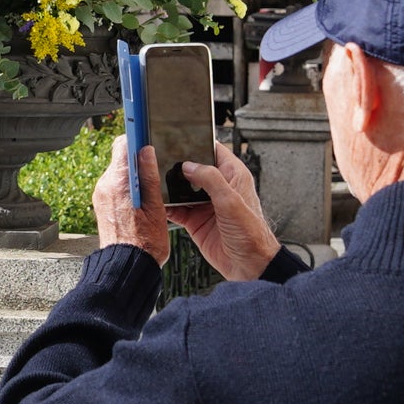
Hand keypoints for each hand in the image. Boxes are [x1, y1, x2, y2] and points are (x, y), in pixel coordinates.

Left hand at [93, 137, 171, 264]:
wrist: (127, 267)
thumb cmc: (144, 243)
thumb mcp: (156, 206)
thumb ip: (150, 175)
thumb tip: (146, 149)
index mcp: (118, 182)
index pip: (123, 143)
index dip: (136, 136)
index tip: (145, 129)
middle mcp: (105, 186)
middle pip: (122, 157)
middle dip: (139, 159)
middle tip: (156, 169)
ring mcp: (102, 195)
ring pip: (120, 172)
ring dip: (135, 175)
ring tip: (150, 191)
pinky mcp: (102, 205)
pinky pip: (116, 186)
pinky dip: (129, 188)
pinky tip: (141, 201)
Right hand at [168, 147, 279, 281]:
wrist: (250, 267)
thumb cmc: (252, 234)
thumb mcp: (232, 202)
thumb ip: (211, 180)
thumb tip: (189, 165)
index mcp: (232, 176)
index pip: (213, 149)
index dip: (197, 142)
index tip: (177, 137)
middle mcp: (218, 187)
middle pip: (192, 167)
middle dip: (176, 164)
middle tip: (156, 158)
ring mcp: (205, 204)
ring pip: (181, 188)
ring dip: (168, 186)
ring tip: (151, 179)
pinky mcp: (195, 221)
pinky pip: (176, 209)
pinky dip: (165, 207)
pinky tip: (156, 203)